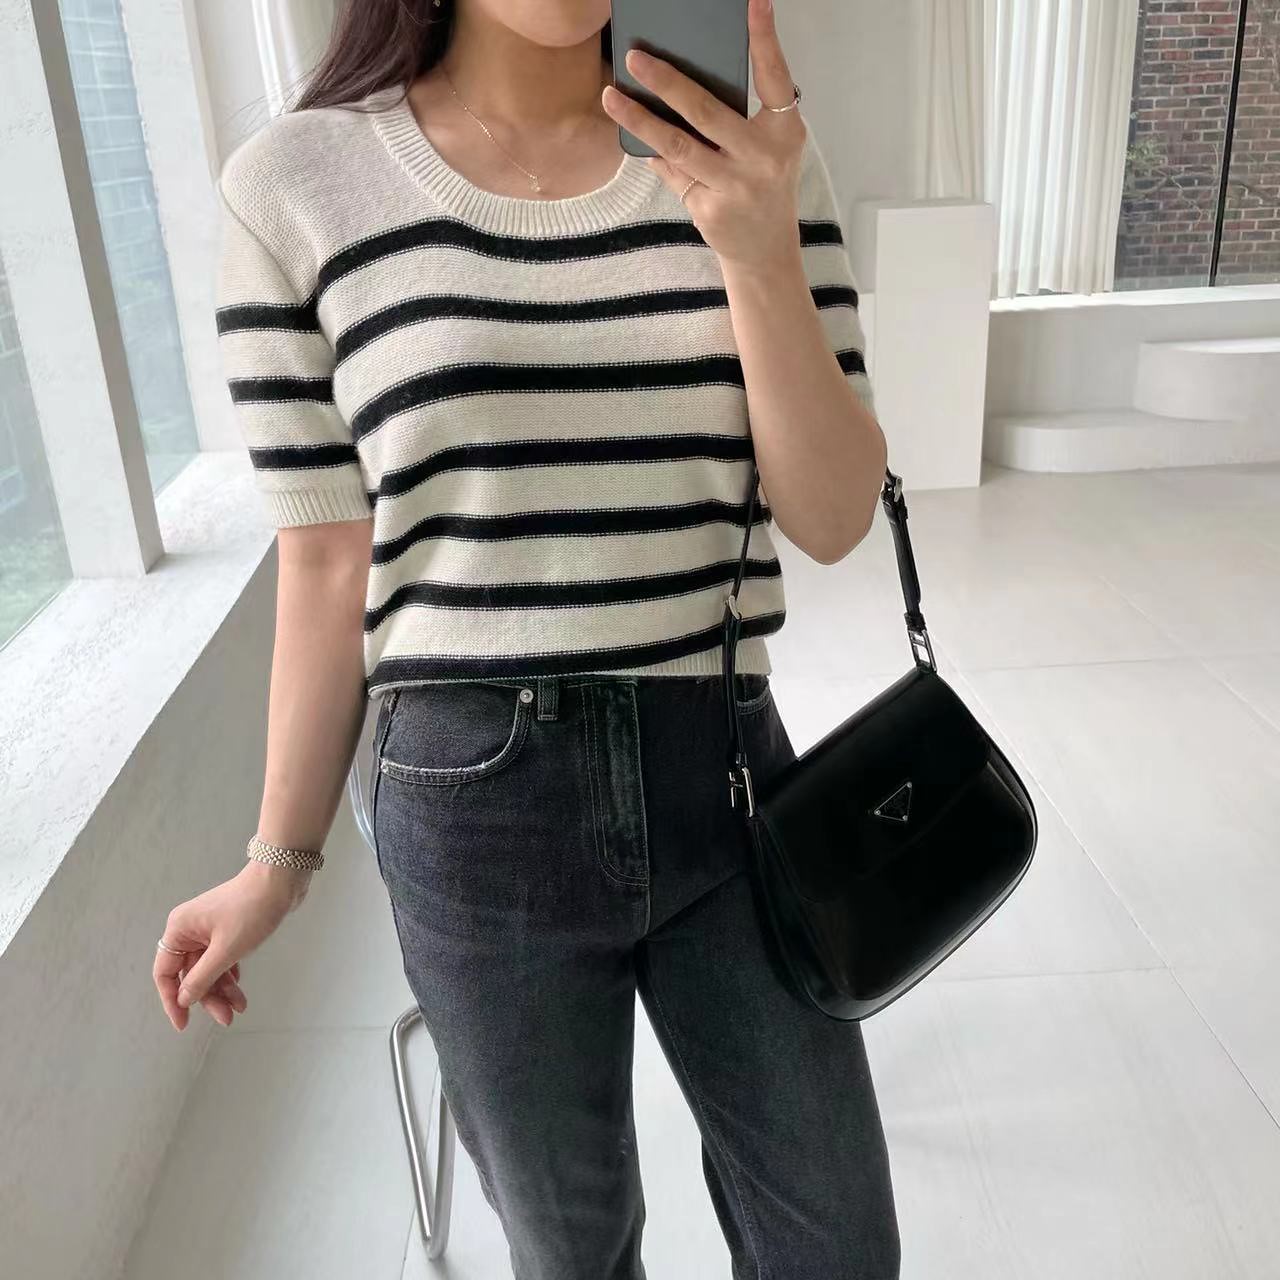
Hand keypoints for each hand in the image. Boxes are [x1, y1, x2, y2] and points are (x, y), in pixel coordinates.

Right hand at [153, 860, 311, 1030]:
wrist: (282, 880)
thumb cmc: (251, 910)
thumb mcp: (225, 950)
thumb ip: (202, 978)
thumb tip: (183, 999)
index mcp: (180, 930)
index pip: (165, 973)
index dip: (172, 1000)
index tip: (183, 1023)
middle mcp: (189, 929)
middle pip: (190, 974)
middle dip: (207, 997)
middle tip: (226, 1018)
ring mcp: (209, 929)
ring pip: (209, 968)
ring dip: (222, 989)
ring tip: (240, 1008)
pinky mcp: (228, 929)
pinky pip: (222, 959)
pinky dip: (230, 974)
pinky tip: (239, 989)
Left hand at [601, 0, 806, 271]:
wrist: (765, 251)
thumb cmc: (763, 185)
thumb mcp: (766, 148)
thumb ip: (738, 117)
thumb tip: (684, 78)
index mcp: (784, 132)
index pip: (774, 78)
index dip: (765, 39)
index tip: (754, 1)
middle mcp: (762, 159)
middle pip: (706, 111)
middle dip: (666, 81)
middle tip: (636, 57)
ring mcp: (734, 187)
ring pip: (677, 145)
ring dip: (639, 118)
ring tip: (612, 96)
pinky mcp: (708, 209)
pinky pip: (671, 172)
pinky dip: (651, 152)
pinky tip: (630, 134)